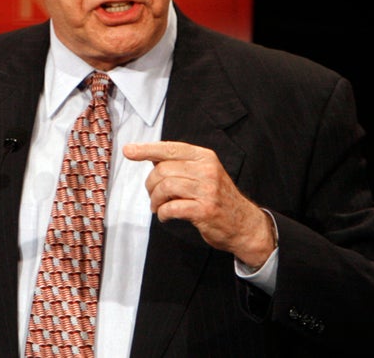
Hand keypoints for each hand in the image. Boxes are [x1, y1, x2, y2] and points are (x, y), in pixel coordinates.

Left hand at [123, 141, 275, 268]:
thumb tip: (149, 158)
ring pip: (165, 188)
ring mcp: (207, 190)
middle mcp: (207, 170)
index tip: (128, 151)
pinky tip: (165, 216)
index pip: (170, 148)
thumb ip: (180, 165)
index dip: (146, 149)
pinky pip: (172, 208)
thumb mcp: (204, 173)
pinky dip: (163, 213)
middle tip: (152, 195)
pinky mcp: (205, 210)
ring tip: (157, 207)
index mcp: (204, 157)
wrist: (245, 224)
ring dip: (155, 200)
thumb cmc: (218, 198)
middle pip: (163, 170)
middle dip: (151, 184)